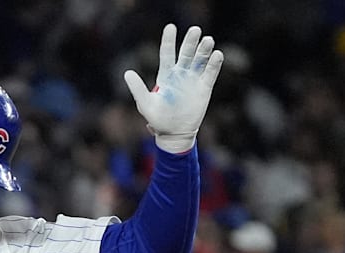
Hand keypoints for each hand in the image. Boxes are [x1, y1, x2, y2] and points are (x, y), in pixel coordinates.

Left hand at [124, 24, 223, 153]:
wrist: (174, 134)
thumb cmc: (158, 120)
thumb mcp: (145, 104)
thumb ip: (137, 88)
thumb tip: (127, 73)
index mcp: (165, 75)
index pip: (167, 53)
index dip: (169, 40)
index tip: (171, 27)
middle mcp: (180, 74)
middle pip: (186, 53)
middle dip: (190, 41)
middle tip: (196, 30)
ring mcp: (193, 80)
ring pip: (200, 60)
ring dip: (204, 49)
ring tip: (208, 40)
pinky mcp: (204, 88)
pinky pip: (210, 73)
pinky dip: (214, 64)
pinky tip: (217, 54)